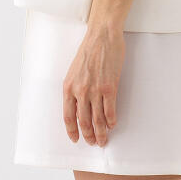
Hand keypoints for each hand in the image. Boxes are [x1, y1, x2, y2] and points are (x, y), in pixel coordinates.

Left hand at [63, 22, 123, 145]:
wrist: (101, 37)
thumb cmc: (88, 51)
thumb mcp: (74, 72)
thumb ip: (75, 89)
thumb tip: (79, 107)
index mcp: (68, 88)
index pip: (68, 116)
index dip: (72, 131)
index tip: (75, 139)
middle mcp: (80, 91)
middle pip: (83, 121)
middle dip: (88, 135)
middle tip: (93, 142)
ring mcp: (95, 90)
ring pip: (97, 120)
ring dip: (101, 133)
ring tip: (104, 140)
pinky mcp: (109, 87)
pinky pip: (110, 111)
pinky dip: (111, 121)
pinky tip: (112, 125)